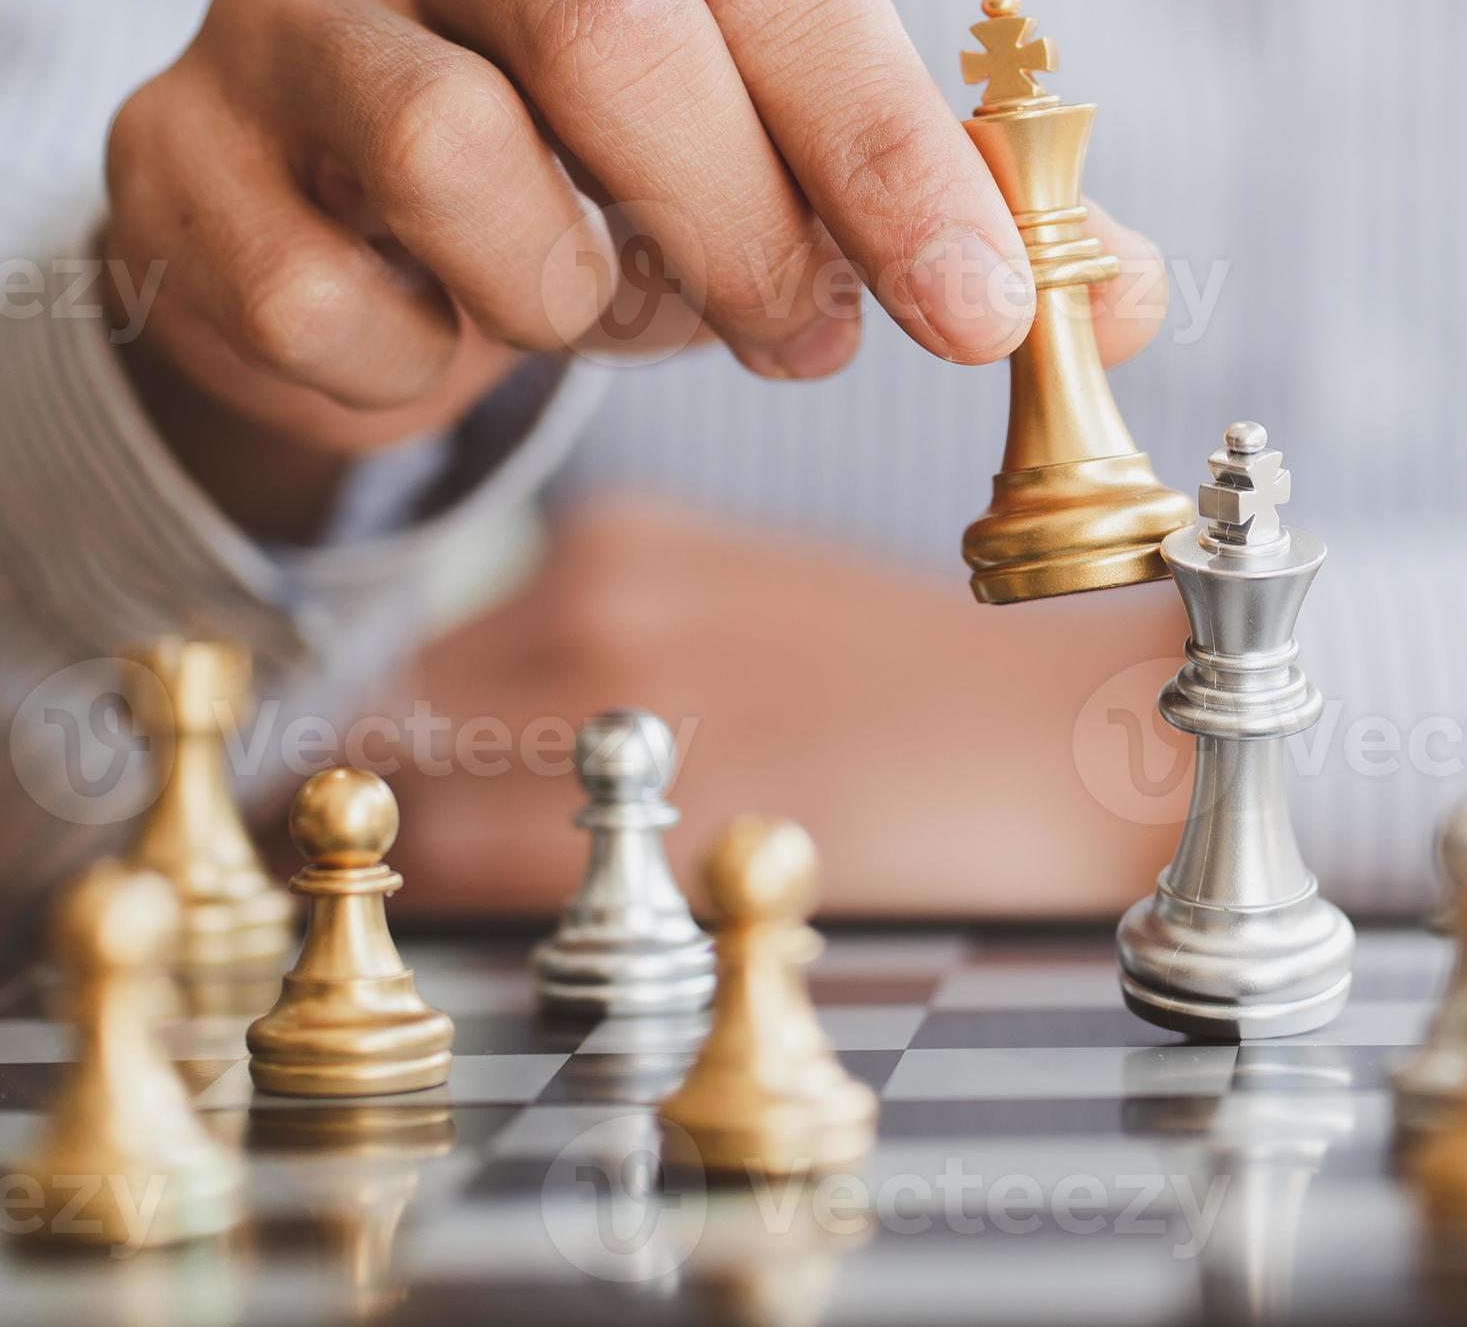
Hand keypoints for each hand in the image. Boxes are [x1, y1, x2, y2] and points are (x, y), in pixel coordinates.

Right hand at [101, 0, 1158, 536]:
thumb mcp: (785, 136)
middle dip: (752, 229)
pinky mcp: (164, 144)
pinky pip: (332, 303)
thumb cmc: (609, 146)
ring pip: (465, 168)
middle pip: (624, 44)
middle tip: (808, 338)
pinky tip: (447, 324)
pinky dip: (430, 361)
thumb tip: (1120, 295)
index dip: (892, 153)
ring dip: (582, 295)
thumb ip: (954, 200)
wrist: (347, 195)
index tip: (977, 311)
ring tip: (609, 303)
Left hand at [392, 495, 1193, 918]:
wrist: (1068, 731)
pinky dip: (511, 914)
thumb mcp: (756, 597)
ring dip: (446, 867)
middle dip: (408, 803)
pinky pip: (504, 887)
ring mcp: (625, 719)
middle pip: (398, 733)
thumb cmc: (936, 682)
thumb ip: (618, 636)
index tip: (415, 793)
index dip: (406, 741)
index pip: (415, 656)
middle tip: (449, 865)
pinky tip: (590, 921)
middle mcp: (594, 612)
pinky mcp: (669, 827)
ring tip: (523, 903)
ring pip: (429, 817)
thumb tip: (487, 722)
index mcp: (614, 546)